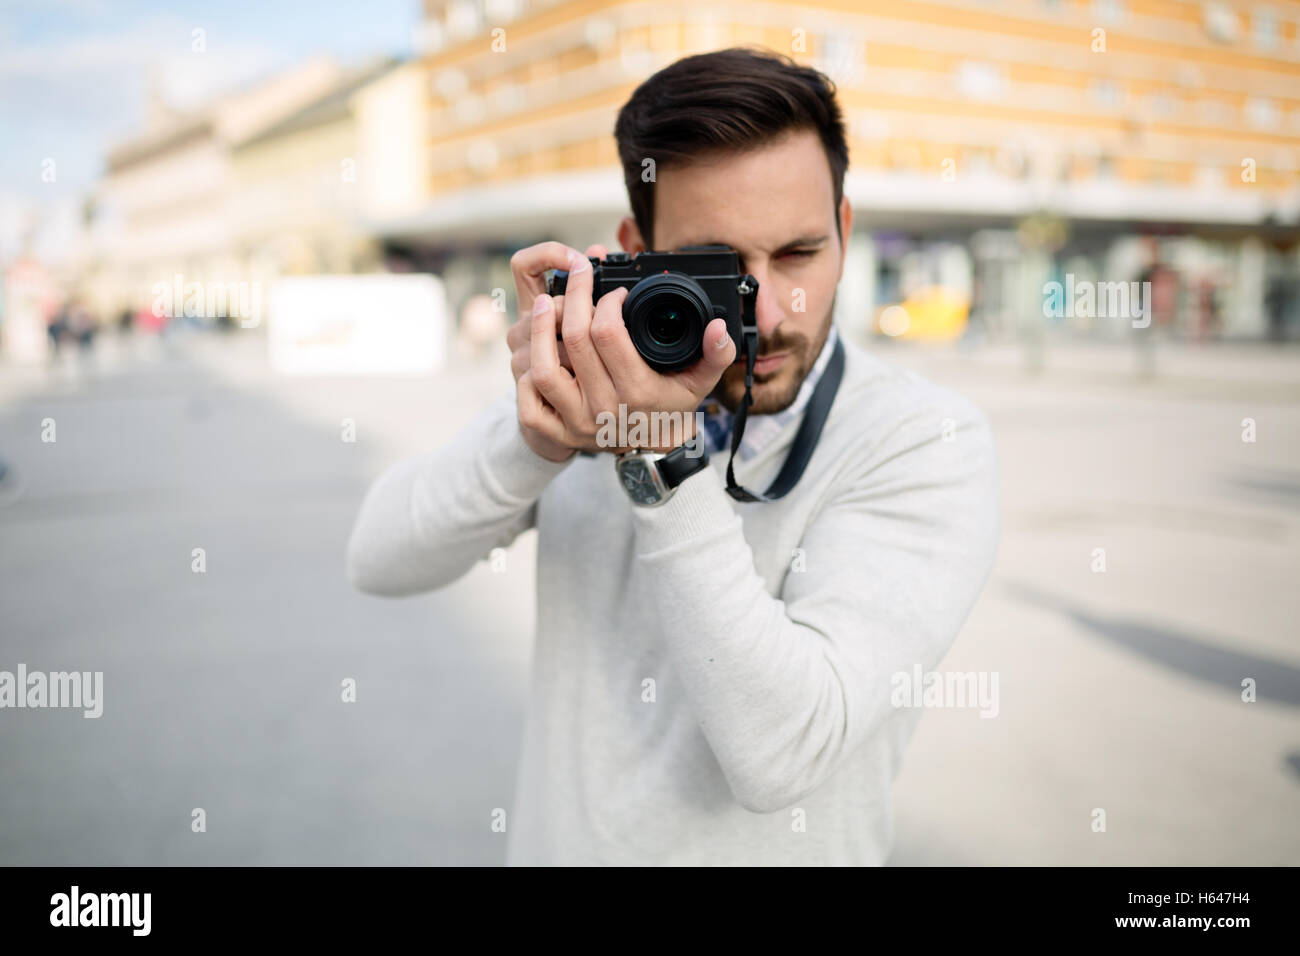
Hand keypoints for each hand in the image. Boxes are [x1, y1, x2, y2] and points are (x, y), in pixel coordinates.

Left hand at [522, 244, 736, 456]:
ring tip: (546, 303)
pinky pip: (529, 402)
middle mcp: (604, 409)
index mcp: (637, 391)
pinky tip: (538, 353)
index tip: (616, 292)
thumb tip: (718, 326)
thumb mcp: (699, 381)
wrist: (653, 448)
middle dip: (574, 296)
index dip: (608, 301)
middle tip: (578, 276)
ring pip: (543, 369)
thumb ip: (716, 353)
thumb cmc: (671, 405)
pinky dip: (527, 376)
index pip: (608, 333)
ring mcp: (576, 423)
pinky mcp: (556, 433)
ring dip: (540, 329)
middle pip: (575, 340)